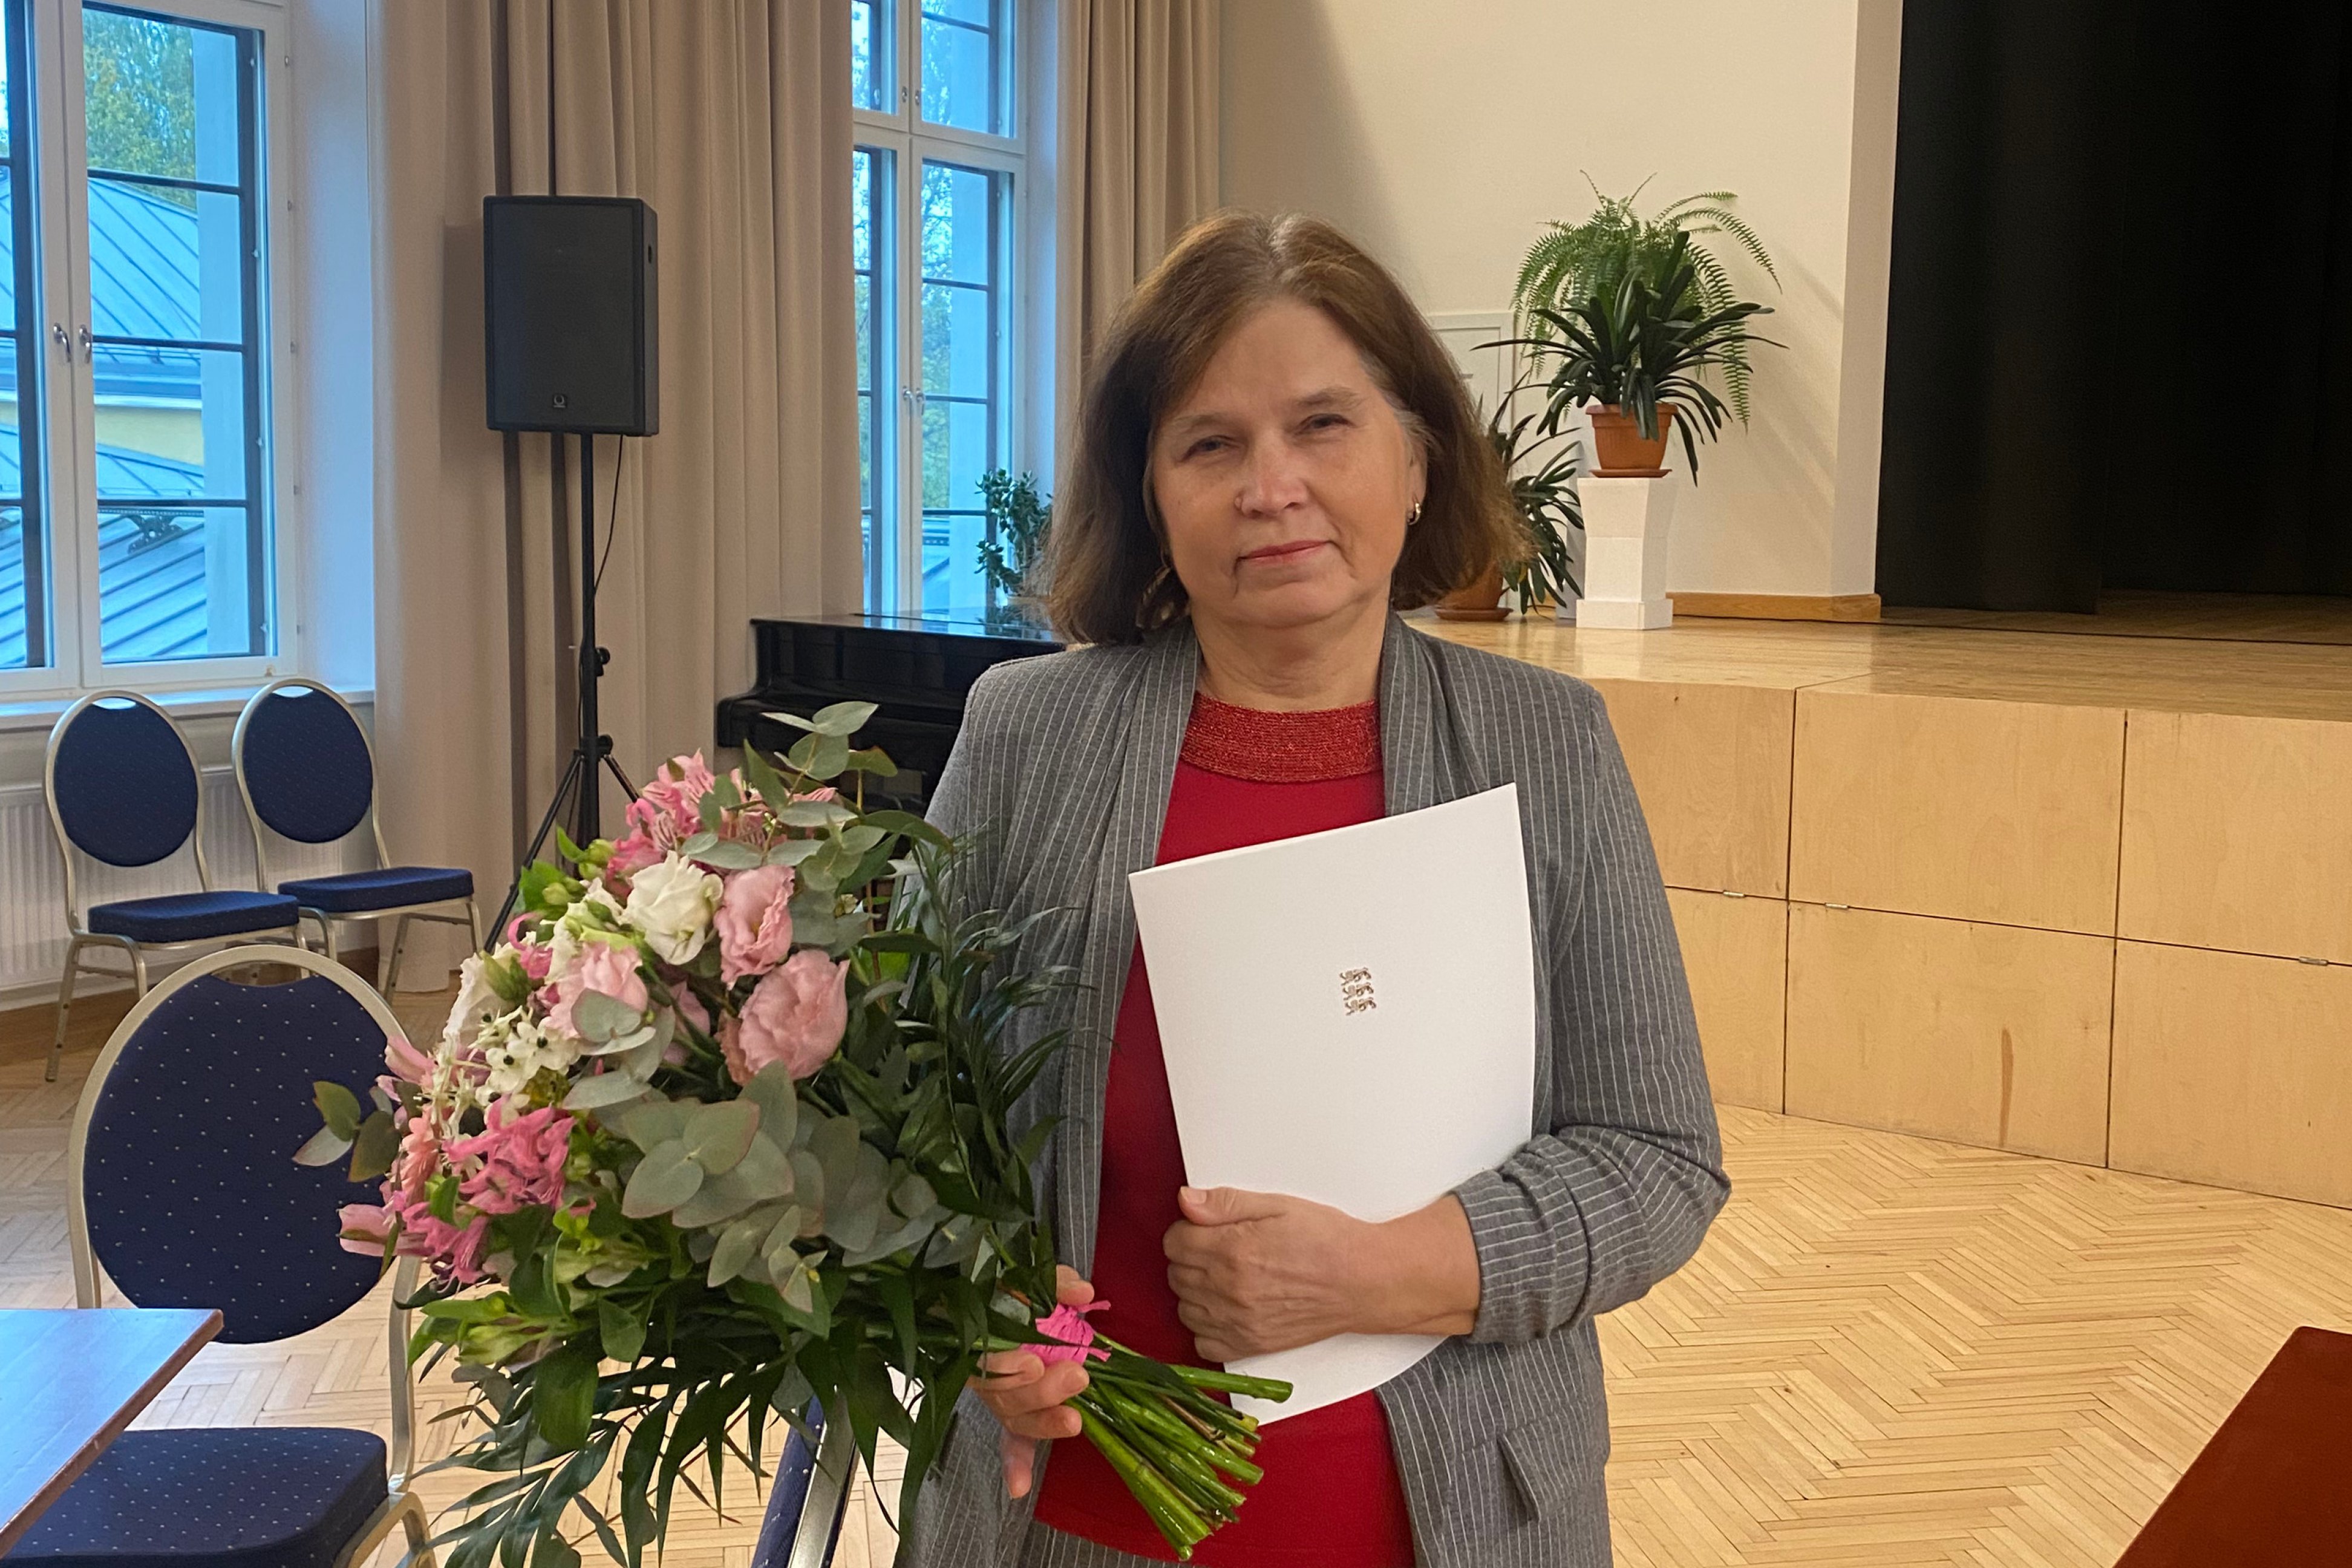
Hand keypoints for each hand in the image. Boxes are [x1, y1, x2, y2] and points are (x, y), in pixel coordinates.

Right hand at [967, 1265, 1092, 1498]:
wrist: (990, 1297)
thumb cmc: (1012, 1289)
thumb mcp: (1029, 1278)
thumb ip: (1053, 1283)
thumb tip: (1083, 1292)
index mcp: (975, 1336)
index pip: (983, 1358)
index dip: (1006, 1366)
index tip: (1035, 1364)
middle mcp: (981, 1372)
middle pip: (1003, 1394)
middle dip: (1041, 1392)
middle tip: (1076, 1376)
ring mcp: (995, 1395)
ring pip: (1013, 1417)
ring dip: (1043, 1422)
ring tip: (1074, 1420)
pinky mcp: (1010, 1411)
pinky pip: (1010, 1441)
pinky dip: (1014, 1464)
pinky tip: (1018, 1487)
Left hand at [1164, 1187, 1481, 1360]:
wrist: (1364, 1281)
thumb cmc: (1327, 1240)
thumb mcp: (1278, 1205)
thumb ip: (1226, 1203)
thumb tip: (1185, 1200)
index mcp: (1233, 1250)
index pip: (1173, 1241)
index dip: (1188, 1229)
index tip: (1206, 1228)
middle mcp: (1230, 1290)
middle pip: (1176, 1273)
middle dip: (1191, 1257)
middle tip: (1221, 1248)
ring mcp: (1239, 1322)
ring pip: (1185, 1308)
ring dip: (1196, 1291)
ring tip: (1225, 1277)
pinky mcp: (1251, 1346)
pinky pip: (1203, 1344)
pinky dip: (1207, 1328)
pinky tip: (1227, 1309)